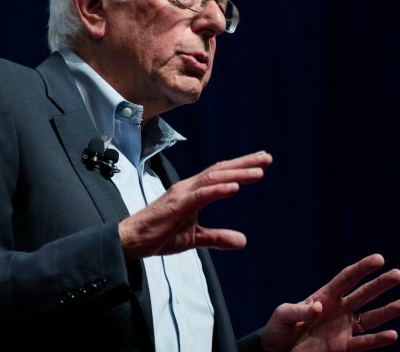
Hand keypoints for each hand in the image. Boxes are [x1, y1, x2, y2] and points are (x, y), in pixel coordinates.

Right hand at [118, 151, 271, 260]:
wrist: (132, 240)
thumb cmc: (158, 234)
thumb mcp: (195, 238)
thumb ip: (218, 237)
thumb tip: (243, 241)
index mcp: (192, 192)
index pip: (219, 174)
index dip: (240, 168)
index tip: (261, 163)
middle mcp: (188, 187)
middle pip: (220, 170)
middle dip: (245, 163)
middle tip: (267, 158)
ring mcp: (182, 194)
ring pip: (214, 178)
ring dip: (237, 173)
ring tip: (259, 171)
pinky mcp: (177, 205)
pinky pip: (201, 195)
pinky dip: (219, 189)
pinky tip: (235, 187)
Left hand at [261, 254, 399, 351]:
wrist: (278, 351)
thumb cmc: (278, 329)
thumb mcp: (282, 315)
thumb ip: (299, 310)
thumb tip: (319, 307)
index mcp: (323, 296)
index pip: (346, 278)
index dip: (362, 268)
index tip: (379, 259)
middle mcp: (338, 309)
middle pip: (363, 294)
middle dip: (380, 284)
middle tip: (398, 274)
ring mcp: (342, 328)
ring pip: (369, 318)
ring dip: (387, 311)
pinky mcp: (343, 346)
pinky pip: (364, 343)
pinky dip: (378, 340)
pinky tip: (393, 334)